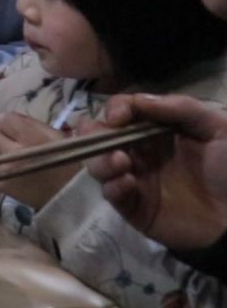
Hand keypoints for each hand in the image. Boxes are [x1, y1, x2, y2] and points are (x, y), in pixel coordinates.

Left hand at [0, 112, 75, 208]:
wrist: (69, 198)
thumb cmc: (66, 164)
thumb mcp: (56, 136)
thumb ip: (31, 124)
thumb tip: (9, 118)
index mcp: (32, 138)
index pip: (3, 119)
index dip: (10, 123)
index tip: (17, 130)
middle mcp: (14, 153)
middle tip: (11, 141)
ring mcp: (4, 169)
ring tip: (14, 158)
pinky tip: (12, 171)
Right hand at [87, 94, 226, 250]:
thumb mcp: (218, 128)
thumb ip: (181, 108)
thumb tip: (137, 101)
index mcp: (158, 129)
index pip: (124, 111)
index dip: (115, 109)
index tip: (117, 118)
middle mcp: (141, 151)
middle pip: (99, 135)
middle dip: (94, 134)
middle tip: (106, 141)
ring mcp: (135, 178)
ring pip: (97, 163)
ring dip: (100, 160)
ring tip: (121, 164)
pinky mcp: (133, 206)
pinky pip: (110, 193)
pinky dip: (112, 186)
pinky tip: (128, 185)